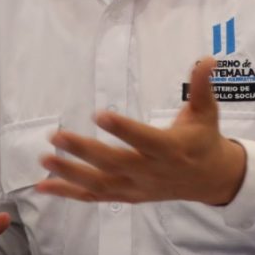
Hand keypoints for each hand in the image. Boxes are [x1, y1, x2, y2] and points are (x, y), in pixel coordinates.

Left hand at [36, 56, 246, 205]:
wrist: (211, 180)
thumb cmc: (204, 139)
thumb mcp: (206, 111)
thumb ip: (202, 85)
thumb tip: (207, 58)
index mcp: (169, 149)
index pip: (143, 139)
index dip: (122, 129)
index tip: (98, 114)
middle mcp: (150, 172)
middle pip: (113, 163)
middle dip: (84, 151)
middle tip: (56, 136)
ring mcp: (136, 187)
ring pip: (100, 184)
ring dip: (70, 173)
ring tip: (44, 159)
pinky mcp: (127, 196)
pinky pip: (95, 197)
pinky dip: (69, 193)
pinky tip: (43, 186)